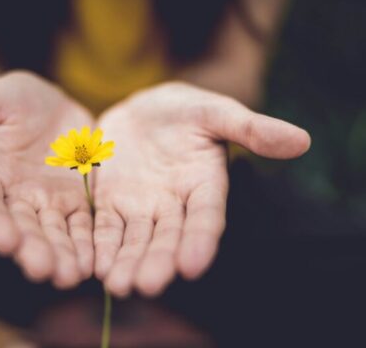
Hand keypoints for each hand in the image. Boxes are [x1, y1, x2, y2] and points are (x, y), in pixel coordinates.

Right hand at [0, 71, 93, 287]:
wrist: (46, 104)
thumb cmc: (8, 101)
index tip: (6, 242)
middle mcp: (14, 198)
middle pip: (22, 228)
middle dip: (33, 250)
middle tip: (45, 271)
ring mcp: (47, 202)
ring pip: (55, 233)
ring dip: (63, 255)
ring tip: (72, 275)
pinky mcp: (75, 200)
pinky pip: (83, 224)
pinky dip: (88, 243)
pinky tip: (96, 261)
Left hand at [94, 82, 309, 296]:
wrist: (143, 111)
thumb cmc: (185, 110)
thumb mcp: (215, 112)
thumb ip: (251, 128)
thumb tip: (302, 140)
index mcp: (204, 185)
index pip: (206, 217)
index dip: (201, 240)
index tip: (193, 265)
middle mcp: (174, 205)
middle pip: (167, 237)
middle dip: (157, 261)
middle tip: (147, 285)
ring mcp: (141, 207)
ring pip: (135, 239)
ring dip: (126, 262)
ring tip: (117, 285)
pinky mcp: (111, 203)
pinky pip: (105, 227)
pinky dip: (101, 245)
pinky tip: (95, 265)